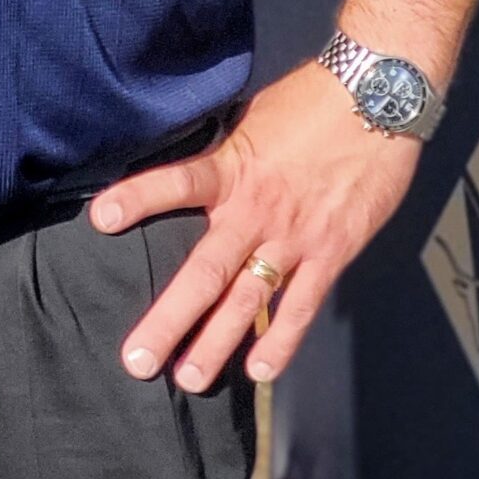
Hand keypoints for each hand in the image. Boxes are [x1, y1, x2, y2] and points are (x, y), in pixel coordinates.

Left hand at [89, 63, 422, 391]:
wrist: (377, 99)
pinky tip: (260, 369)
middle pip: (205, 272)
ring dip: (217, 344)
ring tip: (188, 379)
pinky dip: (280, 340)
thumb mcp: (255, 119)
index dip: (139, 197)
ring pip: (247, 301)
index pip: (178, 182)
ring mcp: (294, 238)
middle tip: (138, 360)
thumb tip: (203, 174)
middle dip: (170, 319)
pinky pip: (301, 306)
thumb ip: (228, 156)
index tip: (101, 218)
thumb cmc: (312, 101)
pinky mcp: (331, 253)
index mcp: (234, 168)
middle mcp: (256, 211)